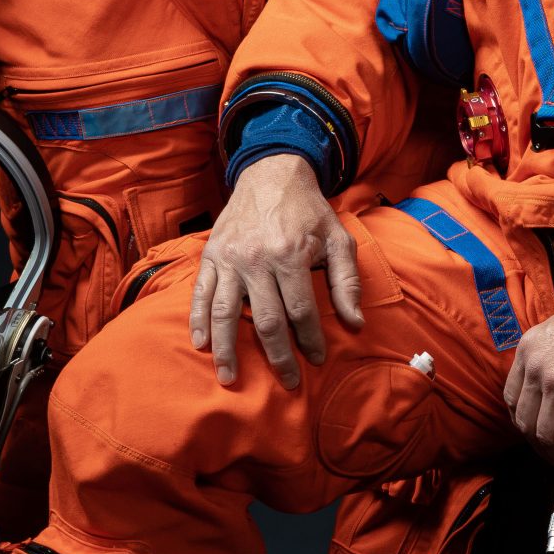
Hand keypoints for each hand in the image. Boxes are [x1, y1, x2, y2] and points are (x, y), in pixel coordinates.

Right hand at [191, 154, 363, 387]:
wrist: (271, 172)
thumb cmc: (308, 209)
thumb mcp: (338, 238)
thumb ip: (347, 281)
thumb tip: (355, 323)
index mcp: (290, 254)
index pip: (301, 311)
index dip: (309, 339)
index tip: (316, 359)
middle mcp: (257, 259)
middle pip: (266, 320)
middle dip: (277, 356)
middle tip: (286, 382)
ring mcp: (230, 258)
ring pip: (226, 313)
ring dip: (227, 350)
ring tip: (230, 378)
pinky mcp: (211, 255)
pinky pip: (201, 293)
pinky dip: (198, 320)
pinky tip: (201, 344)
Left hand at [504, 273, 553, 464]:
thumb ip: (543, 359)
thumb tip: (544, 393)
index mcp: (528, 349)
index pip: (512, 398)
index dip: (522, 420)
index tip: (533, 430)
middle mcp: (536, 364)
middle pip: (525, 419)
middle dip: (537, 442)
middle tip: (551, 452)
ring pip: (543, 430)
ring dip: (553, 450)